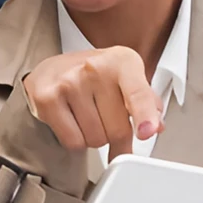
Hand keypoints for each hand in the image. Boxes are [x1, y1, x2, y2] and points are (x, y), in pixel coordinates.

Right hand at [23, 46, 162, 157]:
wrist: (52, 70)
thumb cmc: (93, 78)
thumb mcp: (126, 80)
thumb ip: (147, 103)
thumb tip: (156, 126)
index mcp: (122, 61)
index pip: (137, 92)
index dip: (144, 114)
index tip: (147, 132)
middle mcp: (94, 67)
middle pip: (118, 130)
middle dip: (114, 136)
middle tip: (103, 118)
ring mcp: (68, 82)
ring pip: (95, 139)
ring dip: (93, 138)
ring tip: (85, 116)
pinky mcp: (47, 98)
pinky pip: (73, 141)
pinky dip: (75, 140)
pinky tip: (70, 121)